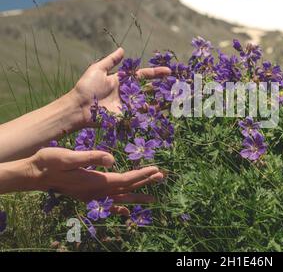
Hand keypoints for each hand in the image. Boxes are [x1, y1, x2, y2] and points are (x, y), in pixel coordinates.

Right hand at [27, 147, 163, 202]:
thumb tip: (112, 159)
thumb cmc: (51, 162)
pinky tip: (127, 212)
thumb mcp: (70, 156)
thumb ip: (92, 158)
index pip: (125, 179)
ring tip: (153, 198)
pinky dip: (120, 207)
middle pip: (127, 188)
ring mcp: (92, 196)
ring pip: (120, 197)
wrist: (35, 174)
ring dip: (137, 195)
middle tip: (162, 177)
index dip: (142, 175)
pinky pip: (108, 204)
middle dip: (145, 182)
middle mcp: (96, 192)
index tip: (156, 169)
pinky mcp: (87, 196)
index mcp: (96, 181)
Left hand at [70, 48, 170, 124]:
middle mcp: (128, 93)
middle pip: (149, 89)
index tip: (169, 71)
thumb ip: (111, 60)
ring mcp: (128, 105)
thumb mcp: (98, 69)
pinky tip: (162, 110)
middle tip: (178, 86)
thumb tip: (123, 50)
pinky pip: (141, 115)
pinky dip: (152, 114)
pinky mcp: (126, 117)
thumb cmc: (86, 87)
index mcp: (123, 80)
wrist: (79, 107)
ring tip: (176, 99)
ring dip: (161, 101)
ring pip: (148, 102)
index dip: (156, 73)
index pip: (143, 75)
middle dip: (163, 88)